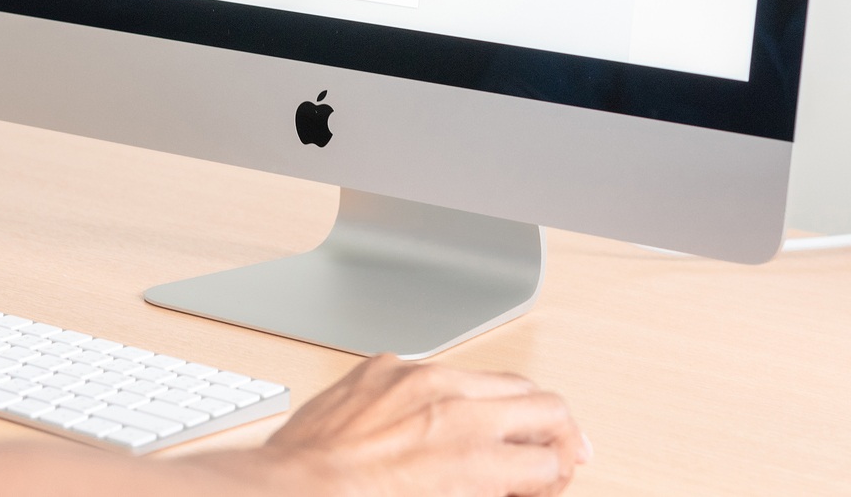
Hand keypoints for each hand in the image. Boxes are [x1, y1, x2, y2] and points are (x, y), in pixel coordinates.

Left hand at [266, 354, 589, 496]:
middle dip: (559, 435)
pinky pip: (440, 370)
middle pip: (544, 405)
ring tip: (508, 432)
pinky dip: (453, 392)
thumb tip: (514, 485)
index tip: (547, 484)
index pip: (551, 459)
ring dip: (513, 407)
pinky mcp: (386, 366)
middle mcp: (452, 407)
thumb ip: (489, 492)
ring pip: (499, 379)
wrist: (292, 490)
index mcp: (471, 457)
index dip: (556, 478)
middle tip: (554, 456)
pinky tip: (446, 415)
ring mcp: (419, 378)